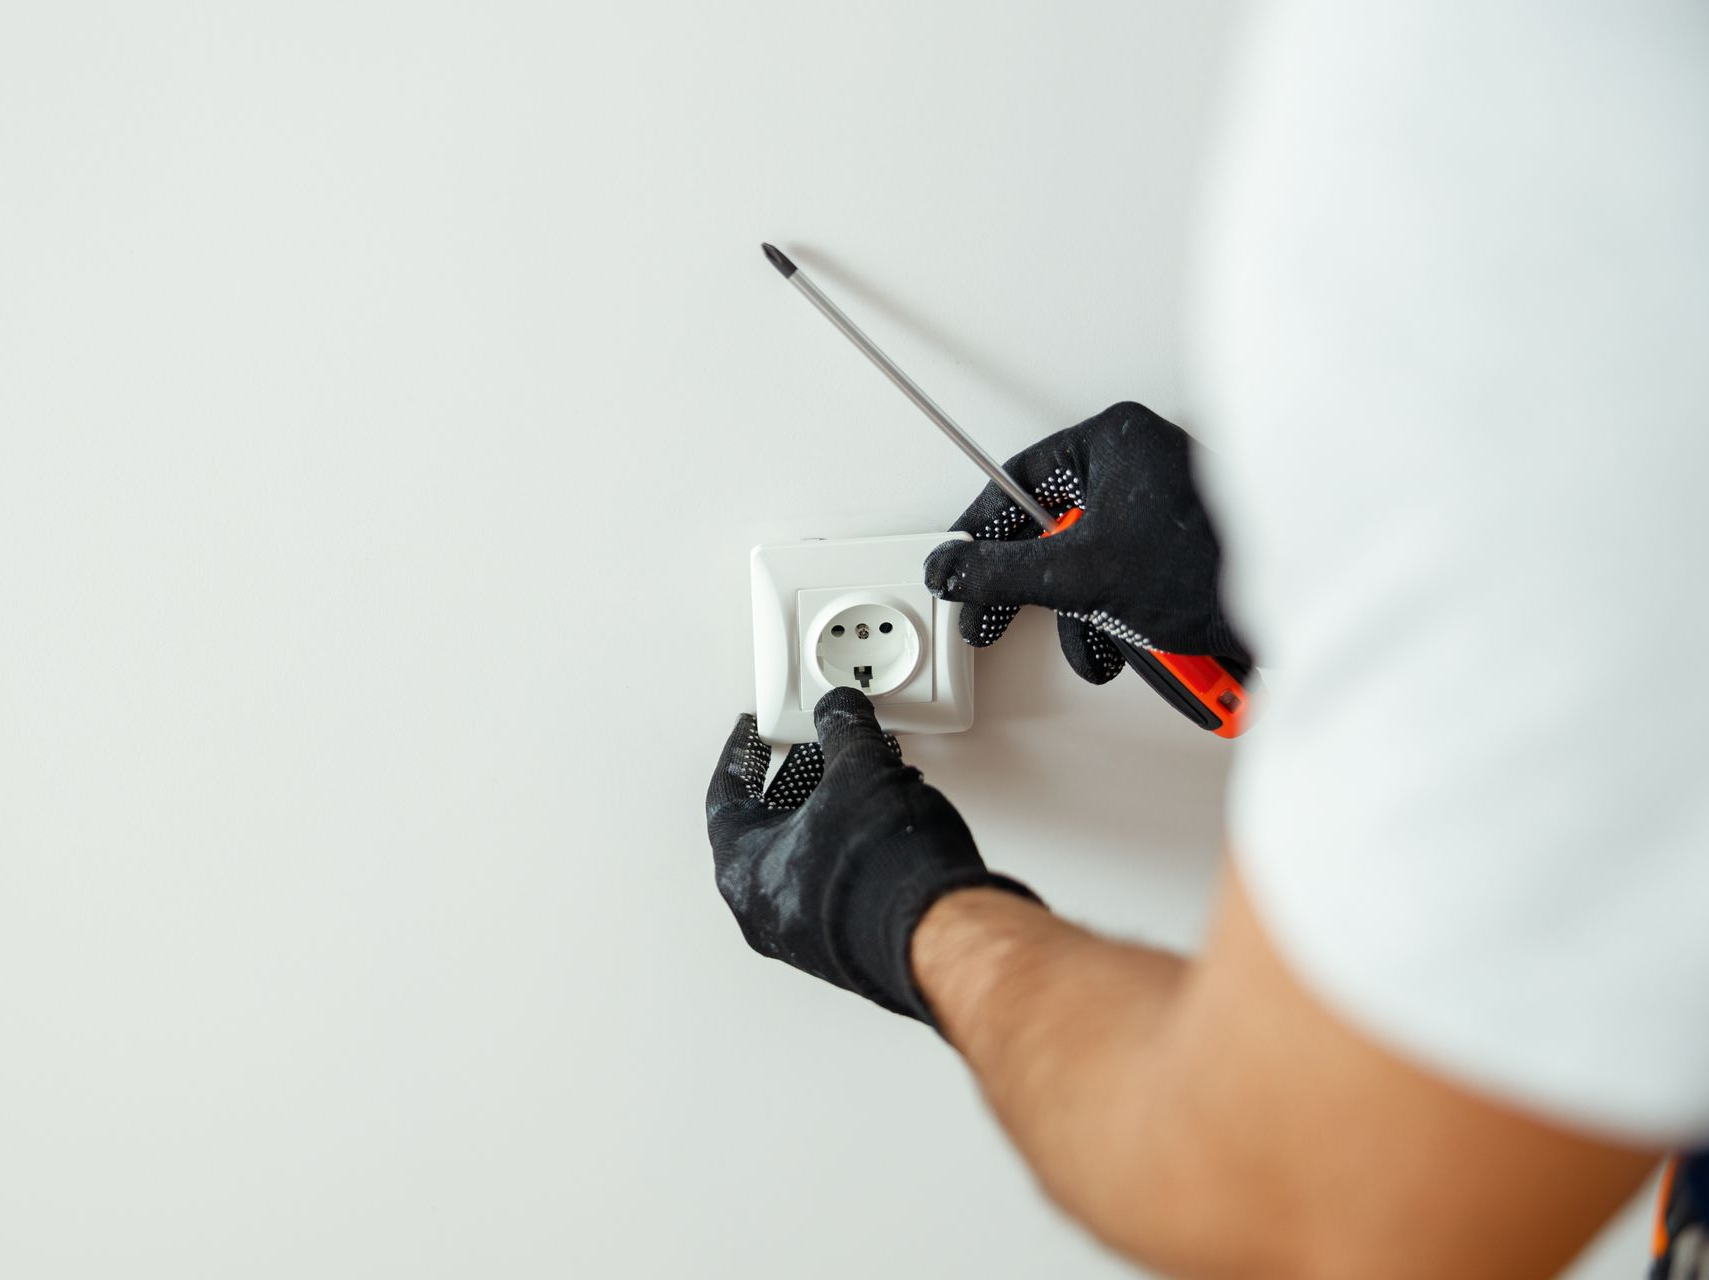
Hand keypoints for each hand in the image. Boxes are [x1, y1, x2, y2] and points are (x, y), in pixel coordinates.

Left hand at [704, 687, 1040, 1022]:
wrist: (935, 934)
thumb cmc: (879, 867)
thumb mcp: (858, 770)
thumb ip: (844, 731)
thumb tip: (840, 711)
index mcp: (742, 868)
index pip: (726, 797)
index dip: (742, 753)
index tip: (751, 733)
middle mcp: (764, 911)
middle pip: (768, 828)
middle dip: (798, 783)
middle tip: (816, 752)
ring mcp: (807, 937)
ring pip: (806, 859)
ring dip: (832, 815)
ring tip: (865, 781)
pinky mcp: (850, 948)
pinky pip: (837, 885)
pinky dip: (853, 847)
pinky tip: (886, 824)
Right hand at [922, 401, 1251, 682]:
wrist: (1298, 619)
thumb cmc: (1216, 568)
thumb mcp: (1081, 573)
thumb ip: (1000, 572)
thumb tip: (951, 567)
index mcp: (1115, 442)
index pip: (1019, 479)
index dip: (979, 530)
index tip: (957, 565)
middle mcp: (1143, 467)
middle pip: (1054, 532)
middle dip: (1046, 594)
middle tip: (998, 619)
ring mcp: (1168, 513)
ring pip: (1093, 569)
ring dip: (1092, 623)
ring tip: (1109, 646)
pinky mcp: (1188, 557)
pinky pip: (1133, 588)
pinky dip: (1130, 627)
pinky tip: (1147, 646)